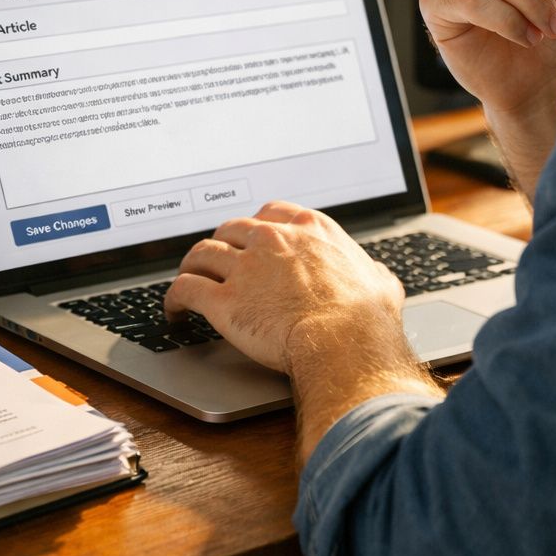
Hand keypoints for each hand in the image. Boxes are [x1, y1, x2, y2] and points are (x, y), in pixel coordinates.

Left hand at [164, 201, 407, 373]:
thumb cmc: (366, 317)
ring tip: (189, 279)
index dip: (255, 226)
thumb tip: (378, 276)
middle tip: (218, 261)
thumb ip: (373, 273)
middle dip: (221, 244)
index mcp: (309, 229)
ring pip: (201, 253)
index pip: (270, 212)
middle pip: (231, 229)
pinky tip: (174, 310)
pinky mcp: (223, 299)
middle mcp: (273, 240)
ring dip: (192, 266)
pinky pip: (185, 289)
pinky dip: (174, 298)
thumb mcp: (381, 283)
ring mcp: (245, 267)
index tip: (250, 237)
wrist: (344, 342)